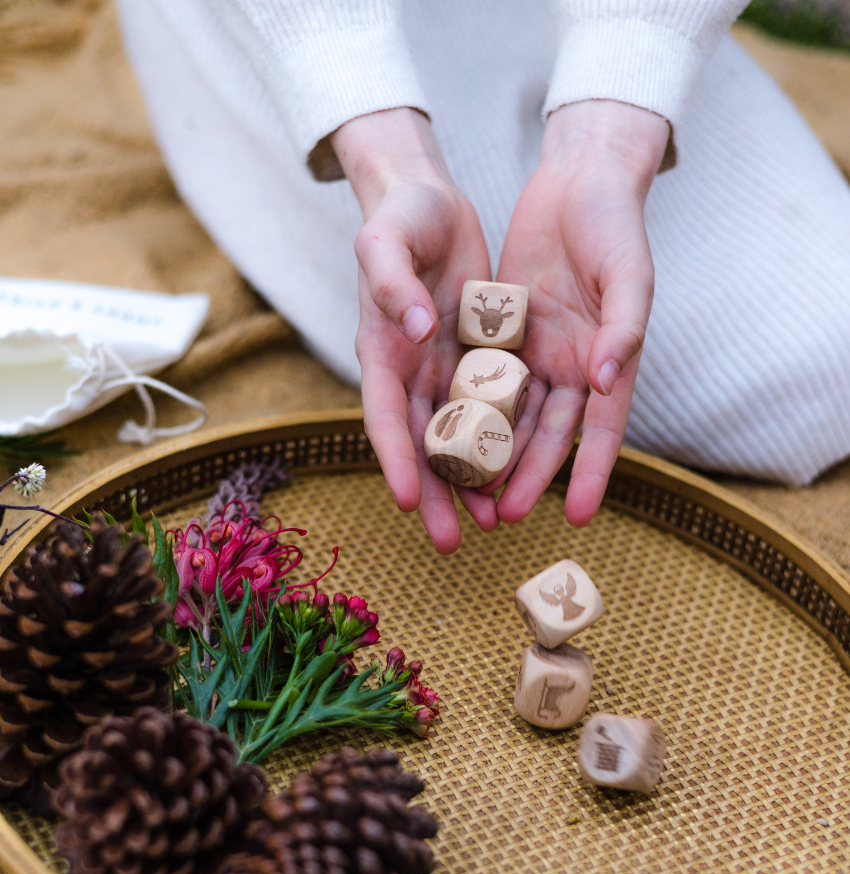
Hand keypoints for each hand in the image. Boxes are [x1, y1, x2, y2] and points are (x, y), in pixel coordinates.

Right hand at [331, 108, 493, 553]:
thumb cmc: (400, 218)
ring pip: (458, 439)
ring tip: (494, 523)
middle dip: (435, 496)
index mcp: (382, 352)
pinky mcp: (477, 361)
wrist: (429, 202)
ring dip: (472, 483)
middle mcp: (411, 373)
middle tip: (452, 543)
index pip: (383, 416)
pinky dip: (502, 444)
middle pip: (421, 446)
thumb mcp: (387, 242)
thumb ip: (394, 284)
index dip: (395, 459)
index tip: (406, 500)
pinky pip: (492, 410)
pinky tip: (520, 474)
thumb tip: (417, 332)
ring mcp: (444, 372)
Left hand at [494, 100, 669, 527]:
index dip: (589, 474)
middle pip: (548, 435)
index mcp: (611, 360)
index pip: (601, 431)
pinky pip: (482, 379)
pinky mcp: (502, 334)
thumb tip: (606, 383)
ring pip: (511, 416)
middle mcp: (573, 367)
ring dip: (492, 456)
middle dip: (526, 479)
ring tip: (469, 496)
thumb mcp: (628, 274)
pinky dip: (467, 410)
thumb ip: (624, 329)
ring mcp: (536, 353)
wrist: (578, 181)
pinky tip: (445, 440)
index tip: (575, 519)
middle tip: (502, 520)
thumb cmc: (616, 225)